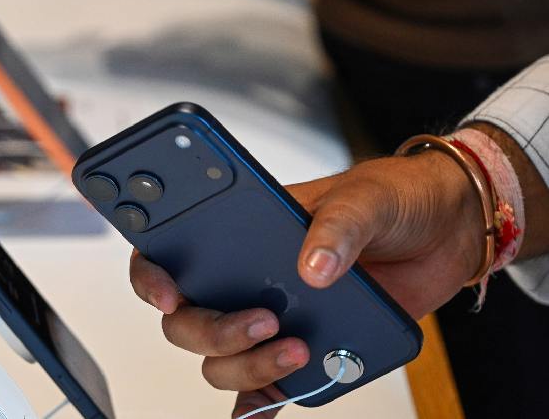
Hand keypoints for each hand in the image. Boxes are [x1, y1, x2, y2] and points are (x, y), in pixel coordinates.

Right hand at [129, 149, 483, 417]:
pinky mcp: (303, 348)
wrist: (445, 232)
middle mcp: (247, 278)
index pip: (172, 251)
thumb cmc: (395, 200)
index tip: (170, 295)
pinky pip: (265, 388)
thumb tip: (313, 269)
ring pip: (220, 361)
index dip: (153, 277)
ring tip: (297, 349)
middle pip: (189, 321)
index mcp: (244, 229)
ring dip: (245, 367)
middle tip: (262, 321)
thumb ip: (338, 227)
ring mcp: (272, 316)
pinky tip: (264, 413)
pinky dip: (256, 407)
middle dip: (213, 332)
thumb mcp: (367, 199)